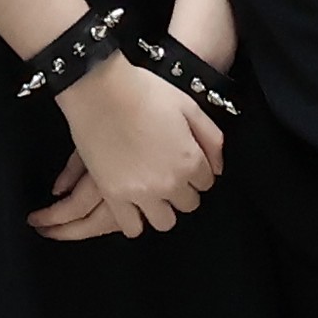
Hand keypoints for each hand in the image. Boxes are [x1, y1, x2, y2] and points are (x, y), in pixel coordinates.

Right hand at [30, 57, 221, 241]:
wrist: (100, 90)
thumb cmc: (145, 92)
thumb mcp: (189, 106)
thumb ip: (211, 138)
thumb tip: (218, 167)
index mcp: (190, 160)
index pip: (206, 183)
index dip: (198, 171)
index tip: (186, 162)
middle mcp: (170, 183)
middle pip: (188, 203)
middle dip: (183, 190)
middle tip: (168, 173)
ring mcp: (141, 193)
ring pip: (164, 221)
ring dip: (163, 208)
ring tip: (153, 192)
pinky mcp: (114, 196)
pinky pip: (132, 227)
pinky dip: (135, 221)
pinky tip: (134, 206)